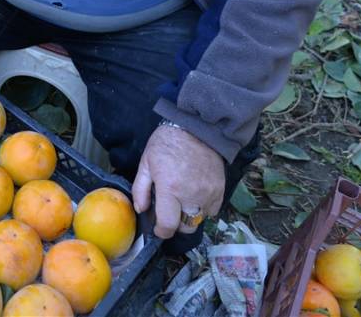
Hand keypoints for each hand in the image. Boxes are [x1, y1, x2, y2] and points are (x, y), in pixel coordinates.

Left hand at [132, 123, 224, 238]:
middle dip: (175, 224)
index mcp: (170, 189)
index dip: (161, 232)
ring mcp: (208, 194)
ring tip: (182, 201)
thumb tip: (141, 209)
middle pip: (186, 227)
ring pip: (199, 220)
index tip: (158, 229)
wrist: (197, 128)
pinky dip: (203, 208)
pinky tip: (195, 196)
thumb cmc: (167, 143)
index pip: (168, 225)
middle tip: (169, 212)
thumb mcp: (146, 162)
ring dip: (189, 216)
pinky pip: (212, 210)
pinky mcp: (220, 190)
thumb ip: (140, 189)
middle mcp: (191, 195)